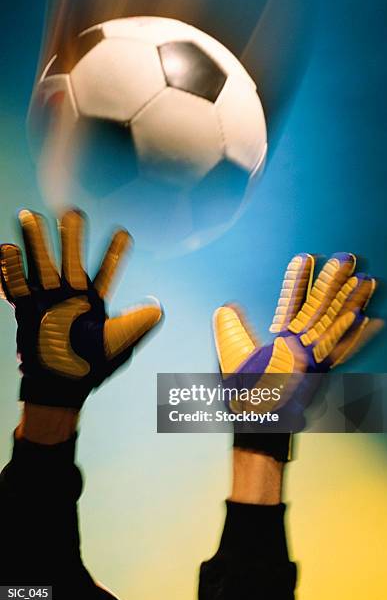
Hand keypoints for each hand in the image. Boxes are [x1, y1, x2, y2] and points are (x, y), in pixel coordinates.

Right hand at [0, 209, 161, 409]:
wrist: (58, 386)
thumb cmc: (91, 367)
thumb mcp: (118, 346)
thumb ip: (135, 326)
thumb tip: (159, 309)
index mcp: (95, 299)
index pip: (107, 270)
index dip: (114, 252)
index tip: (123, 232)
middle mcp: (70, 293)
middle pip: (70, 259)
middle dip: (71, 237)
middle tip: (72, 213)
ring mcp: (46, 299)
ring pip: (40, 264)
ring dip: (35, 242)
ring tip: (30, 216)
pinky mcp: (25, 309)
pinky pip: (14, 287)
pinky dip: (9, 270)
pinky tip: (6, 249)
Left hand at [213, 253, 381, 432]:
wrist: (255, 428)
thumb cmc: (244, 397)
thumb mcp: (232, 357)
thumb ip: (231, 331)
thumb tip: (224, 308)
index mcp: (282, 339)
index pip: (292, 301)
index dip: (298, 280)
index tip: (305, 257)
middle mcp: (301, 346)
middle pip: (320, 307)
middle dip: (332, 283)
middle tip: (345, 257)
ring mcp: (313, 360)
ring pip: (335, 324)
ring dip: (351, 302)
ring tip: (365, 279)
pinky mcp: (321, 376)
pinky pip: (342, 353)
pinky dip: (356, 337)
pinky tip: (372, 320)